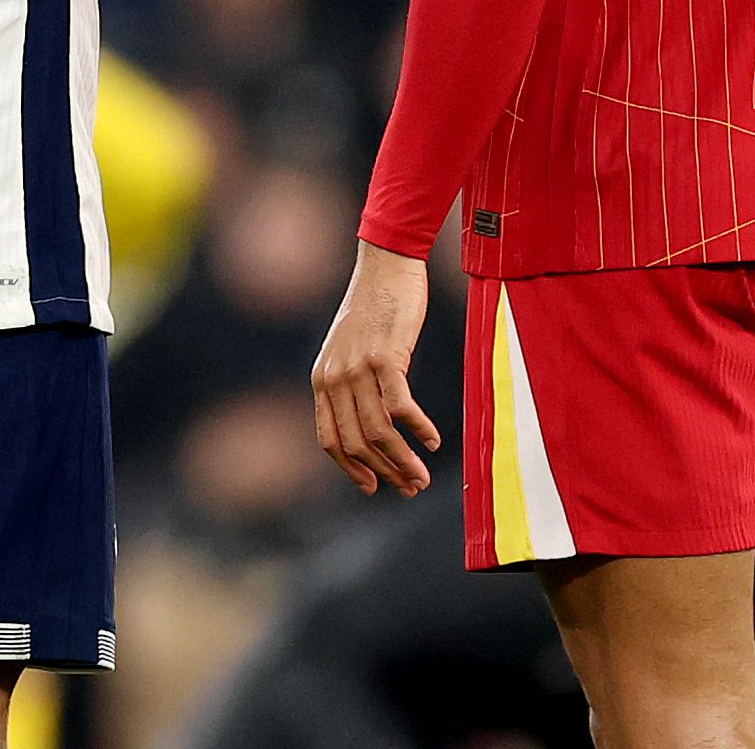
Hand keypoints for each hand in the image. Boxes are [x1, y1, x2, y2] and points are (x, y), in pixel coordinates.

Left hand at [310, 242, 441, 495]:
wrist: (385, 266)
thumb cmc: (374, 309)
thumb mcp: (350, 350)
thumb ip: (351, 385)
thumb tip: (373, 424)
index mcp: (321, 380)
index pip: (329, 440)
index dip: (350, 469)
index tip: (373, 487)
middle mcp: (334, 378)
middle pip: (356, 443)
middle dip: (384, 472)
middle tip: (411, 487)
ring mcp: (358, 368)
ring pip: (378, 431)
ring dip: (402, 460)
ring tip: (423, 476)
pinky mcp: (385, 356)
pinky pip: (400, 407)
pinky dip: (418, 429)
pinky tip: (433, 440)